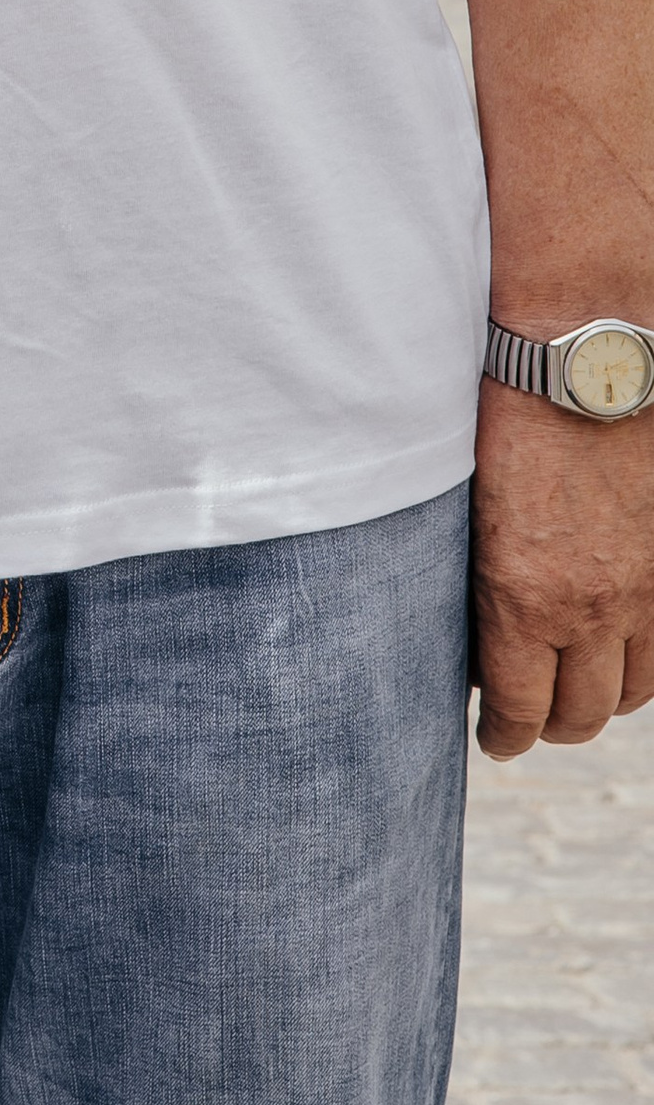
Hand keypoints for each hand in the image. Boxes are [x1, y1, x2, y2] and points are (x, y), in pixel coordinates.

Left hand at [471, 380, 653, 756]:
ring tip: (570, 690)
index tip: (493, 739)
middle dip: (546, 727)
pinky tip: (616, 659)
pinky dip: (641, 669)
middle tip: (526, 717)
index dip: (503, 737)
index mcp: (521, 600)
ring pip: (629, 694)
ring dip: (597, 701)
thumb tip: (472, 638)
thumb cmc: (502, 422)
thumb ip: (476, 584)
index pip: (518, 712)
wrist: (579, 366)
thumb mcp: (467, 514)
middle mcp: (588, 611)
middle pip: (578, 717)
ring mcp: (640, 594)